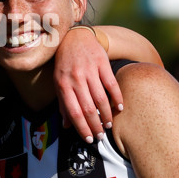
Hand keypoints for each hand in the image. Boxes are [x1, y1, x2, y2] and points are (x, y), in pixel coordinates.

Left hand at [54, 27, 122, 142]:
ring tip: (108, 124)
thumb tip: (66, 126)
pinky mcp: (102, 63)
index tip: (88, 139)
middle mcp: (75, 78)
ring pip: (100, 99)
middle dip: (95, 126)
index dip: (81, 128)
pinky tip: (120, 107)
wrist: (74, 38)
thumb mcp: (58, 82)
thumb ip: (62, 103)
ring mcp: (89, 70)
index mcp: (63, 85)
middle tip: (101, 136)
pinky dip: (117, 98)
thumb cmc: (65, 63)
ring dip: (106, 115)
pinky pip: (111, 84)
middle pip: (88, 109)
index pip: (73, 112)